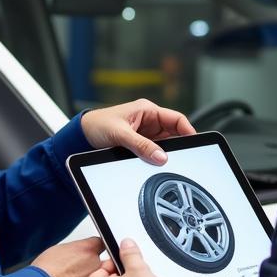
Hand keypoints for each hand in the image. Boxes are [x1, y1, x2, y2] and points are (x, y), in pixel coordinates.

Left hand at [81, 99, 195, 165]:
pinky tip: (154, 165)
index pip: (176, 119)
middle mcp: (149, 122)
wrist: (80, 136)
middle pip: (173, 135)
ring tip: (164, 163)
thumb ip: (141, 145)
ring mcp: (145, 135)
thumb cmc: (97, 125)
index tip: (195, 143)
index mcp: (147, 111)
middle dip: (177, 146)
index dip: (188, 131)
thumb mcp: (120, 134)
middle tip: (182, 158)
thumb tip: (161, 157)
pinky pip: (153, 153)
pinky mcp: (139, 146)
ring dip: (164, 154)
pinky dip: (155, 159)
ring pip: (164, 146)